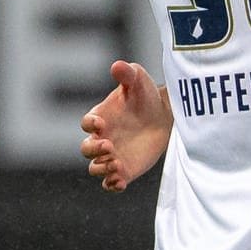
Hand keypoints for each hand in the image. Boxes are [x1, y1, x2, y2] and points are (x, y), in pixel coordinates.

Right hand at [80, 60, 172, 191]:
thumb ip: (127, 73)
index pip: (86, 123)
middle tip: (109, 146)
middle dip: (93, 150)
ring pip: (95, 168)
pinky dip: (112, 184)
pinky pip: (111, 183)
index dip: (90, 124)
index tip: (101, 123)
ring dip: (102, 168)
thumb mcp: (138, 80)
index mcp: (100, 117)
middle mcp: (101, 138)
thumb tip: (117, 65)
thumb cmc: (146, 96)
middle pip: (86, 149)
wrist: (164, 116)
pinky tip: (121, 181)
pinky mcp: (124, 170)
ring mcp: (111, 155)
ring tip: (116, 163)